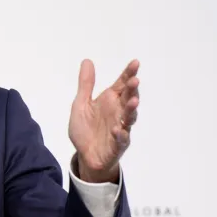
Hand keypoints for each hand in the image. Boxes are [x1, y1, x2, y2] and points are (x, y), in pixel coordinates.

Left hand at [68, 59, 139, 182]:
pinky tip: (117, 130)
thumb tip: (87, 61)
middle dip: (132, 90)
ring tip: (133, 102)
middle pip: (128, 98)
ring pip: (130, 117)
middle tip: (134, 80)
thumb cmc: (86, 129)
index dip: (128, 74)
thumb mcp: (81, 104)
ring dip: (132, 110)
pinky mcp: (118, 144)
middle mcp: (118, 112)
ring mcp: (120, 127)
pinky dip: (120, 134)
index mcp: (110, 100)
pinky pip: (122, 139)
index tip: (135, 63)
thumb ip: (86, 85)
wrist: (85, 155)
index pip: (122, 84)